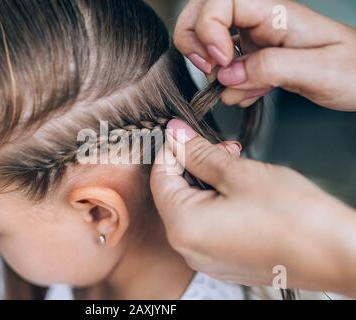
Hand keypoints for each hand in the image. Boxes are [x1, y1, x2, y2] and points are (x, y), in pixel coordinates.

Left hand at [150, 119, 355, 295]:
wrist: (335, 255)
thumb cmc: (294, 218)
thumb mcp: (239, 173)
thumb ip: (200, 153)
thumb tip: (177, 135)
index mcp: (184, 227)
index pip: (159, 178)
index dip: (172, 149)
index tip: (185, 132)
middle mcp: (189, 249)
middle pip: (175, 193)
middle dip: (195, 164)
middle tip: (222, 148)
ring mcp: (207, 258)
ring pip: (193, 208)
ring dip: (209, 182)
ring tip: (238, 167)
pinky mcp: (224, 260)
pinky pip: (208, 225)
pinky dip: (218, 203)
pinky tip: (241, 190)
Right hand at [174, 0, 355, 110]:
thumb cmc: (353, 69)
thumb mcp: (317, 70)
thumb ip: (269, 68)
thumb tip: (227, 75)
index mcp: (275, 11)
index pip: (220, 2)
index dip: (209, 30)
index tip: (221, 62)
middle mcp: (259, 20)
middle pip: (202, 13)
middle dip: (195, 42)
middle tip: (211, 70)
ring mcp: (253, 38)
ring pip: (206, 40)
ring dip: (211, 69)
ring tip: (239, 88)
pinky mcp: (252, 56)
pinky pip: (223, 66)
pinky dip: (227, 85)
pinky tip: (250, 93)